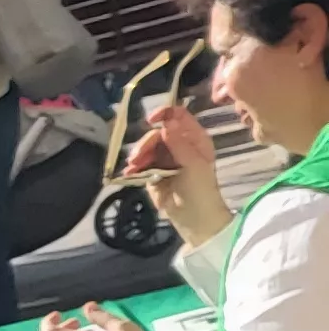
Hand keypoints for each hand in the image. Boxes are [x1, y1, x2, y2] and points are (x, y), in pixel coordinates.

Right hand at [125, 102, 230, 245]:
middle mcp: (179, 144)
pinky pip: (140, 163)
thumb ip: (179, 142)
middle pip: (157, 132)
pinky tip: (130, 173)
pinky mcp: (153, 172)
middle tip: (137, 157)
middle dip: (145, 143)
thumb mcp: (193, 164)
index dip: (165, 113)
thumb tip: (166, 122)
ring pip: (146, 146)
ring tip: (134, 168)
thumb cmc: (200, 189)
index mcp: (194, 138)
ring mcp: (165, 158)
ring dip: (137, 155)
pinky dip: (133, 167)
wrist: (192, 217)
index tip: (150, 120)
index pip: (179, 115)